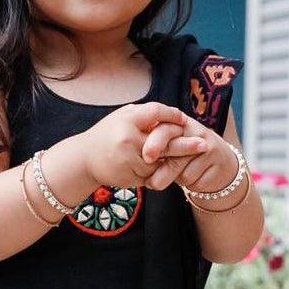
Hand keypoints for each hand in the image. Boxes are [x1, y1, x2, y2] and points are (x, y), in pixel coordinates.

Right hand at [77, 101, 210, 189]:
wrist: (83, 161)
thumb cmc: (105, 135)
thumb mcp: (121, 118)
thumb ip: (144, 116)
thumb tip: (173, 115)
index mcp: (127, 119)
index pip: (156, 112)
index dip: (171, 115)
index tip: (183, 118)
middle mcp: (128, 138)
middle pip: (165, 141)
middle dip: (186, 144)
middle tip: (204, 144)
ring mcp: (129, 160)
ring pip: (160, 161)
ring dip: (172, 160)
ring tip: (186, 157)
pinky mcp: (130, 176)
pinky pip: (152, 175)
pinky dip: (160, 172)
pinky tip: (164, 169)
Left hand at [141, 115, 237, 192]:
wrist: (219, 163)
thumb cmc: (185, 155)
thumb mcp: (170, 147)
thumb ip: (156, 149)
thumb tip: (138, 163)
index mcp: (179, 124)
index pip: (165, 129)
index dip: (155, 143)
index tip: (147, 157)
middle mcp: (196, 132)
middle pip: (176, 155)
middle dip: (163, 172)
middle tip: (152, 183)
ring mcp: (209, 147)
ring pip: (184, 174)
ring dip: (176, 180)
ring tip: (179, 174)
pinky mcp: (218, 164)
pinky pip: (195, 182)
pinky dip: (190, 185)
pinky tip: (194, 178)